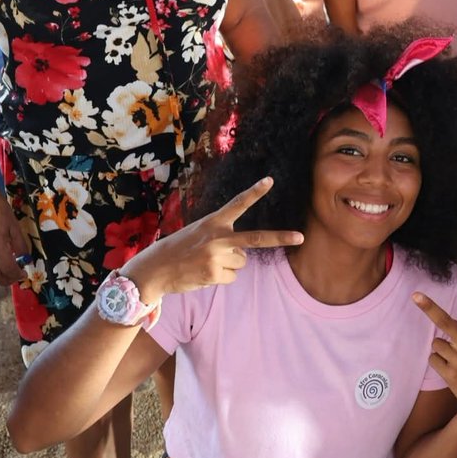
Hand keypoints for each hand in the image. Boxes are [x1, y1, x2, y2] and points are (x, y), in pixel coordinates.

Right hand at [121, 177, 302, 302]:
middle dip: (281, 238)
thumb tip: (244, 254)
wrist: (155, 269)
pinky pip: (232, 277)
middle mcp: (218, 237)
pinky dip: (221, 277)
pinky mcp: (214, 274)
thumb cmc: (180, 248)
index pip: (238, 203)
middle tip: (301, 237)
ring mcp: (217, 256)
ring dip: (229, 264)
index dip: (254, 192)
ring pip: (242, 262)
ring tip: (206, 262)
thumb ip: (223, 237)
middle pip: (256, 238)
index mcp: (214, 222)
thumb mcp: (200, 233)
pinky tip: (203, 273)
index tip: (270, 180)